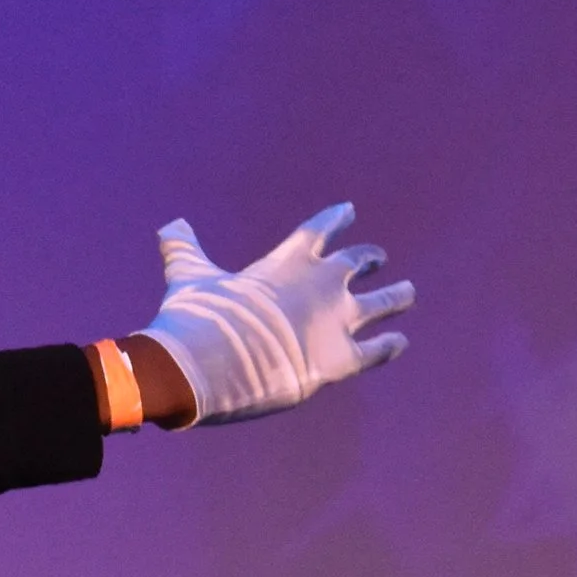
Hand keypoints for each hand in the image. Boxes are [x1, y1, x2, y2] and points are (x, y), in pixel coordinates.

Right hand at [134, 203, 412, 424]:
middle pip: (358, 263)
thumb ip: (184, 249)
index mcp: (289, 260)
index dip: (336, 219)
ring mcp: (338, 322)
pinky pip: (379, 350)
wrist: (208, 365)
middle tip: (376, 258)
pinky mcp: (344, 361)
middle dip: (368, 259)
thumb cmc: (197, 318)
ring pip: (384, 302)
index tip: (349, 211)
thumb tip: (170, 225)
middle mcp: (324, 284)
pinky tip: (398, 342)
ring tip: (407, 294)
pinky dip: (390, 346)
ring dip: (398, 296)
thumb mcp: (189, 277)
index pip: (320, 230)